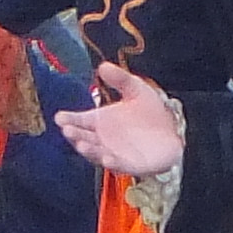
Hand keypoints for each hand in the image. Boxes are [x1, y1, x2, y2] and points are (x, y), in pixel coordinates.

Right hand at [54, 61, 185, 176]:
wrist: (172, 131)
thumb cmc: (150, 111)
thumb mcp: (136, 89)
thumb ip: (120, 79)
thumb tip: (103, 66)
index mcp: (100, 121)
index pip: (80, 120)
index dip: (69, 119)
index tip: (59, 117)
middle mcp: (103, 139)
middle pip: (84, 138)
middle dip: (75, 134)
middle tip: (67, 129)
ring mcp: (114, 153)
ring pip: (97, 153)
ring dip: (89, 150)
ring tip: (81, 144)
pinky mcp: (130, 165)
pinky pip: (119, 165)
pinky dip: (112, 163)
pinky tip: (106, 159)